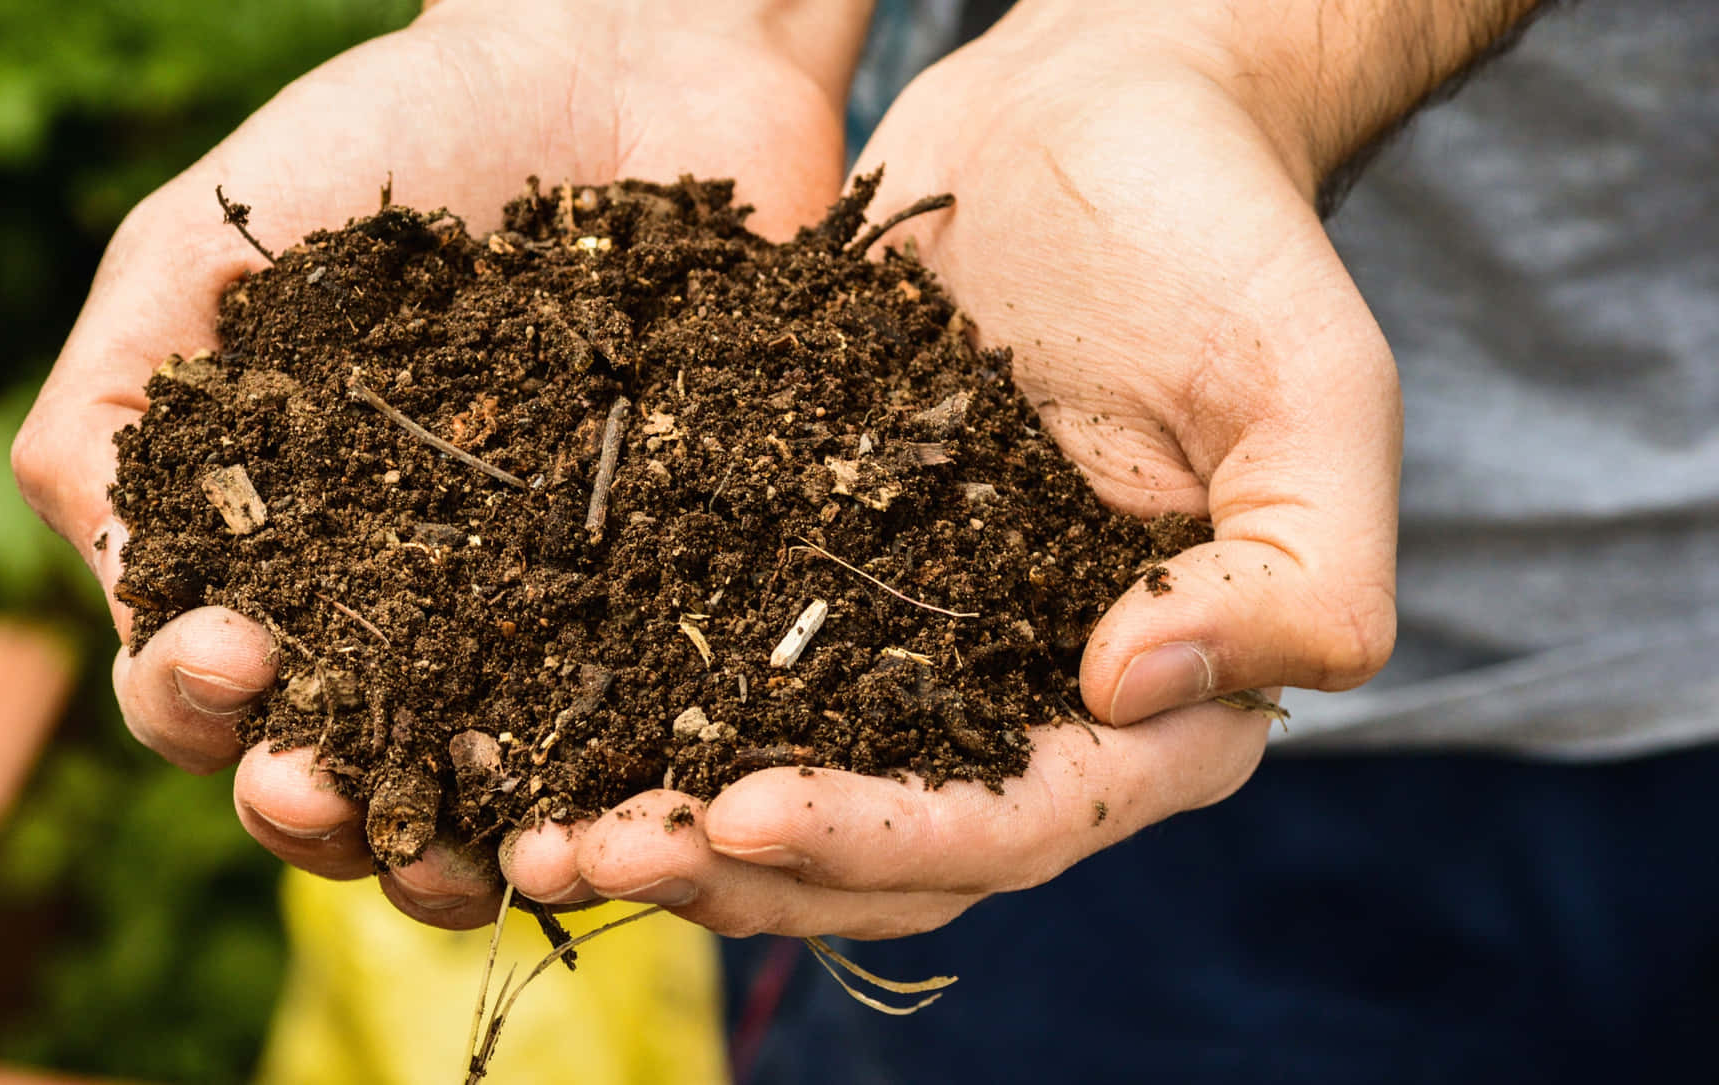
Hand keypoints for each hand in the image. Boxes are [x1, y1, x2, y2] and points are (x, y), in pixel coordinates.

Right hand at [12, 0, 866, 928]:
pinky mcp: (691, 593)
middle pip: (344, 774)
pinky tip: (626, 803)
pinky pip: (659, 721)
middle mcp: (408, 612)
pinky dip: (633, 780)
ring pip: (496, 792)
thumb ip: (117, 403)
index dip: (193, 698)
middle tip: (324, 798)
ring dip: (464, 854)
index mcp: (279, 549)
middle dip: (319, 811)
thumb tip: (110, 578)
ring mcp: (552, 616)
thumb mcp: (209, 244)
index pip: (199, 680)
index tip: (234, 646)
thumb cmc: (396, 136)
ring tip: (471, 862)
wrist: (624, 57)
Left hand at [500, 5, 1403, 936]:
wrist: (1099, 109)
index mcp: (1159, 703)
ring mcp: (915, 644)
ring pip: (782, 784)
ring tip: (523, 828)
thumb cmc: (1226, 237)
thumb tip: (1126, 690)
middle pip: (880, 847)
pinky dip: (626, 706)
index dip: (881, 839)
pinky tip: (517, 713)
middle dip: (734, 868)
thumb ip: (1295, 571)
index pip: (1019, 819)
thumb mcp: (1316, 392)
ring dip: (660, 822)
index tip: (739, 816)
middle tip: (580, 852)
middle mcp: (1024, 700)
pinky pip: (717, 666)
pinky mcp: (817, 567)